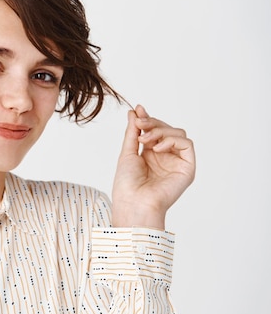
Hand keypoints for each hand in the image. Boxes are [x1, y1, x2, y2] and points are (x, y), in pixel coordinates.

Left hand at [111, 105, 195, 229]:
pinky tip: (157, 148)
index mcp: (151, 155)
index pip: (155, 131)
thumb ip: (133, 132)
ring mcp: (177, 162)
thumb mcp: (127, 152)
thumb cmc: (127, 184)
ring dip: (161, 131)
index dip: (148, 119)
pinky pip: (187, 144)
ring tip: (145, 139)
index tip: (138, 110)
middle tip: (140, 124)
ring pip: (178, 133)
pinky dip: (172, 140)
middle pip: (167, 129)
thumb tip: (135, 111)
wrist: (133, 203)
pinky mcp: (187, 168)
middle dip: (153, 123)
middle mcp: (166, 158)